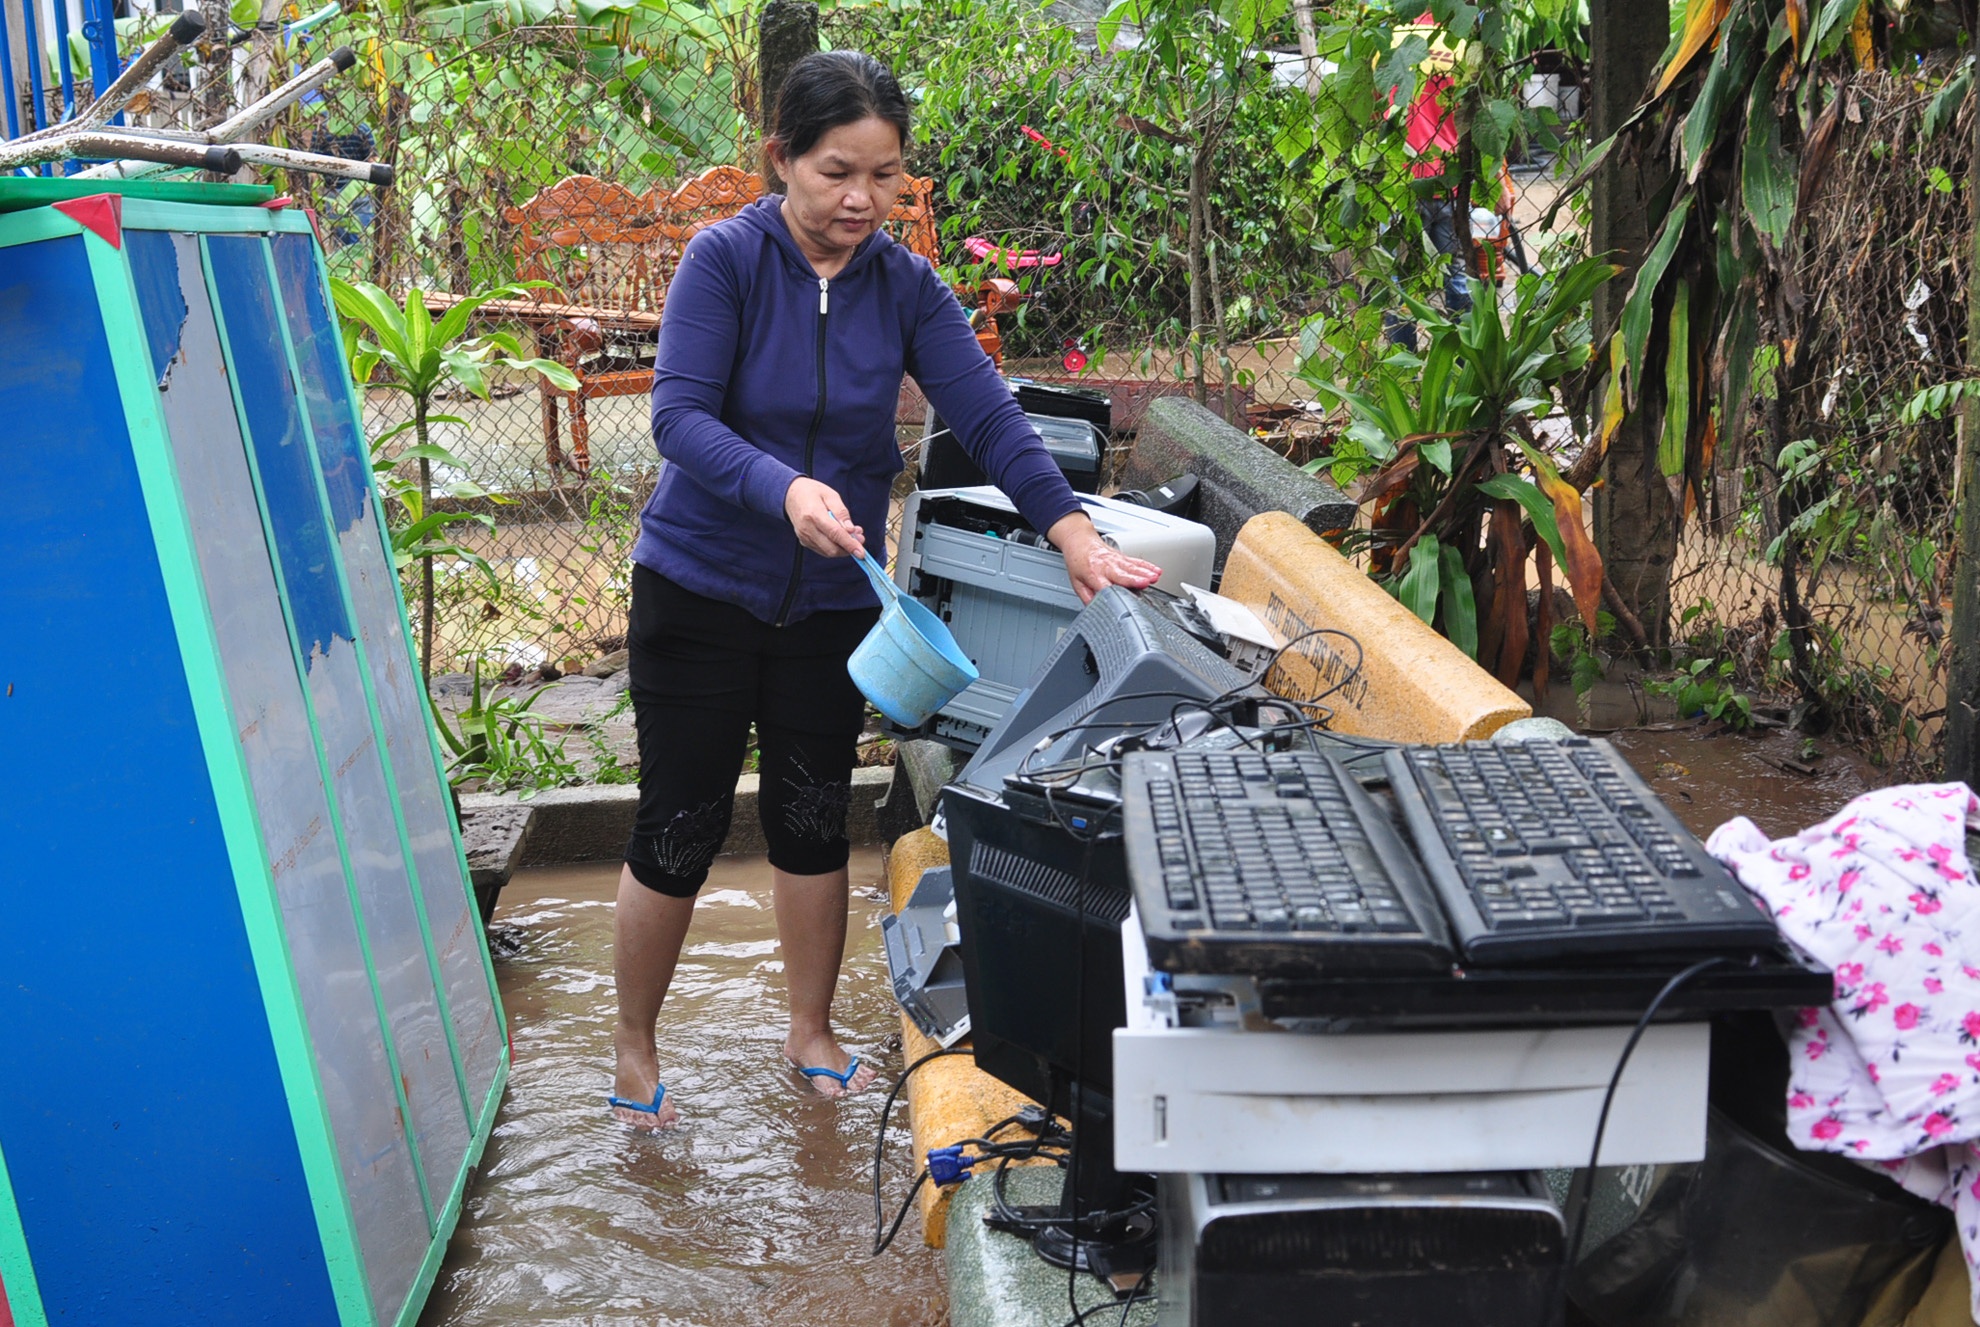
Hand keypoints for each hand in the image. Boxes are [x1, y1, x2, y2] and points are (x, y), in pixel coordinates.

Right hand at [784, 476, 865, 557]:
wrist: (791, 495)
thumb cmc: (812, 492)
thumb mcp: (831, 495)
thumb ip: (842, 513)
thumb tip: (851, 530)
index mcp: (814, 514)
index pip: (834, 534)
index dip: (850, 545)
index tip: (861, 553)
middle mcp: (807, 529)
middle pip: (831, 548)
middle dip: (848, 548)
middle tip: (860, 539)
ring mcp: (804, 537)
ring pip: (828, 552)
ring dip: (843, 548)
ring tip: (852, 535)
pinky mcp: (804, 541)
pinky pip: (823, 550)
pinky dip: (835, 547)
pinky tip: (841, 537)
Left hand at [1047, 512, 1161, 604]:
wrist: (1079, 542)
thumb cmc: (1078, 562)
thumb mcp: (1077, 584)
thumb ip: (1087, 598)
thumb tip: (1096, 611)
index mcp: (1093, 575)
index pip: (1105, 586)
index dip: (1114, 592)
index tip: (1124, 598)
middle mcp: (1106, 567)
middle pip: (1122, 574)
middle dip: (1134, 579)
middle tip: (1146, 582)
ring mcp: (1115, 561)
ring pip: (1131, 567)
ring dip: (1144, 572)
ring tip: (1154, 577)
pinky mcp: (1122, 557)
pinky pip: (1136, 561)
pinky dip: (1147, 566)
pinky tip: (1156, 570)